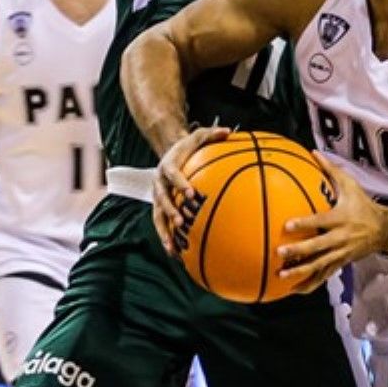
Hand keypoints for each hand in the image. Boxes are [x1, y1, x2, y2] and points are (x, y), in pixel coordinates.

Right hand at [153, 125, 228, 256]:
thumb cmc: (188, 148)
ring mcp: (158, 198)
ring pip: (158, 217)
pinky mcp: (160, 209)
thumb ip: (212, 134)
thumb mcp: (199, 136)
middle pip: (161, 199)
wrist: (169, 154)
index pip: (172, 174)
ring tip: (173, 248)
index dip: (180, 184)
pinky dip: (168, 240)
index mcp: (168, 166)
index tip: (191, 193)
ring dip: (164, 233)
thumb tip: (229, 131)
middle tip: (181, 221)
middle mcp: (159, 183)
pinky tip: (177, 255)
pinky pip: (162, 226)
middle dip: (170, 211)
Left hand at [277, 167, 383, 293]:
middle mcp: (340, 238)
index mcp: (340, 218)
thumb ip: (330, 170)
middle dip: (299, 252)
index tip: (286, 225)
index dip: (304, 223)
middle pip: (317, 247)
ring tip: (282, 276)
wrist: (383, 230)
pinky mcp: (340, 263)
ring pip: (319, 265)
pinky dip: (309, 283)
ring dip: (300, 272)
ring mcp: (340, 253)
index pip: (320, 221)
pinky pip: (323, 275)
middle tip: (280, 254)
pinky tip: (293, 290)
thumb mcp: (350, 185)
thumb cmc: (362, 205)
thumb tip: (313, 152)